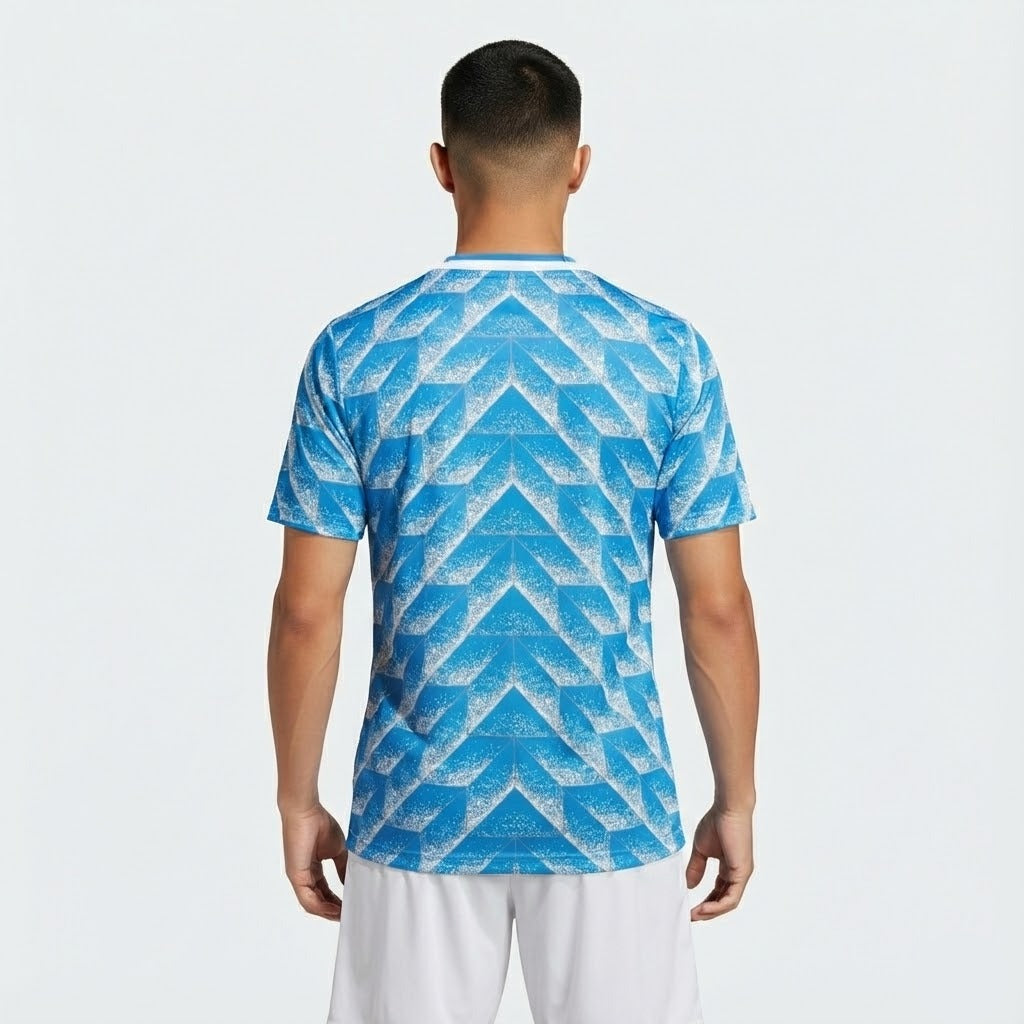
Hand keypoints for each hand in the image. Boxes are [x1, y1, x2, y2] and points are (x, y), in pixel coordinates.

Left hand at [281, 804, 348, 919]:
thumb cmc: (319, 824)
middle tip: (349, 916)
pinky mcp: (295, 876)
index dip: (336, 901)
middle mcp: (304, 876)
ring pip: (312, 904)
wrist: (306, 811)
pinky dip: (321, 908)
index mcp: (312, 869)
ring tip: (343, 916)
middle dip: (333, 910)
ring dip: (328, 912)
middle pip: (318, 901)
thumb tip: (351, 883)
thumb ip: (343, 867)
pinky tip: (334, 911)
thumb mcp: (337, 850)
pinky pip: (307, 899)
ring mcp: (298, 878)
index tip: (350, 906)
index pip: (324, 891)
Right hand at [685, 804, 753, 920]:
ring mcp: (741, 875)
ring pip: (728, 903)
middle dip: (707, 911)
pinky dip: (717, 906)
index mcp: (729, 869)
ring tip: (695, 915)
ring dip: (711, 912)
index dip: (705, 902)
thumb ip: (696, 868)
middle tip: (691, 917)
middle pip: (723, 901)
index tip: (690, 908)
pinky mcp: (742, 873)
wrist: (728, 809)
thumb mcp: (701, 850)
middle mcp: (737, 874)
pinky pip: (731, 898)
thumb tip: (688, 885)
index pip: (718, 892)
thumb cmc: (716, 823)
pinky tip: (703, 908)